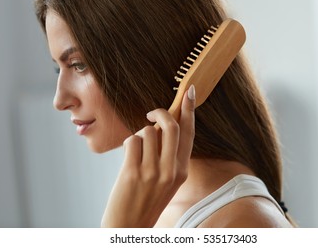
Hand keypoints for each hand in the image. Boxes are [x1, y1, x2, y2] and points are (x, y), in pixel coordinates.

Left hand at [101, 85, 195, 226]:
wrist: (129, 226)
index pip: (189, 133)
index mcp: (182, 170)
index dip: (189, 110)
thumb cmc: (147, 199)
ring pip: (147, 132)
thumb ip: (168, 154)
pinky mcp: (133, 173)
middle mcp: (171, 170)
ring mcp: (153, 172)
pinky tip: (128, 157)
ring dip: (139, 135)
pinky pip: (133, 141)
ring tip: (136, 151)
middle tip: (151, 113)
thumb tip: (160, 125)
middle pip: (171, 126)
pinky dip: (129, 144)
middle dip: (160, 112)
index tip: (189, 92)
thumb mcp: (167, 179)